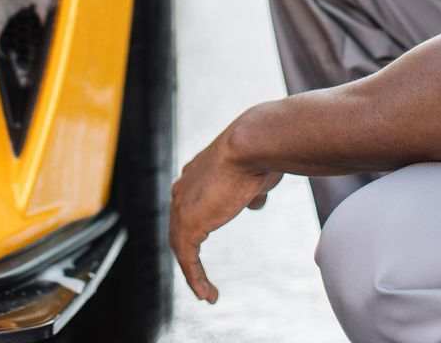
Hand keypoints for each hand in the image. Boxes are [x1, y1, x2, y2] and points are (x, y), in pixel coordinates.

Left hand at [168, 121, 282, 304]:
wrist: (251, 146)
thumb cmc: (259, 154)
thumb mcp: (256, 173)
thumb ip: (252, 188)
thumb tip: (254, 201)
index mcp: (196, 173)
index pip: (190, 204)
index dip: (197, 225)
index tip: (207, 239)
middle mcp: (184, 188)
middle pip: (180, 228)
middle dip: (189, 254)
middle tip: (200, 276)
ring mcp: (182, 206)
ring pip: (182, 247)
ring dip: (193, 273)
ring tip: (206, 293)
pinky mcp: (188, 224)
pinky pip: (187, 259)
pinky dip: (195, 278)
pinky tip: (207, 295)